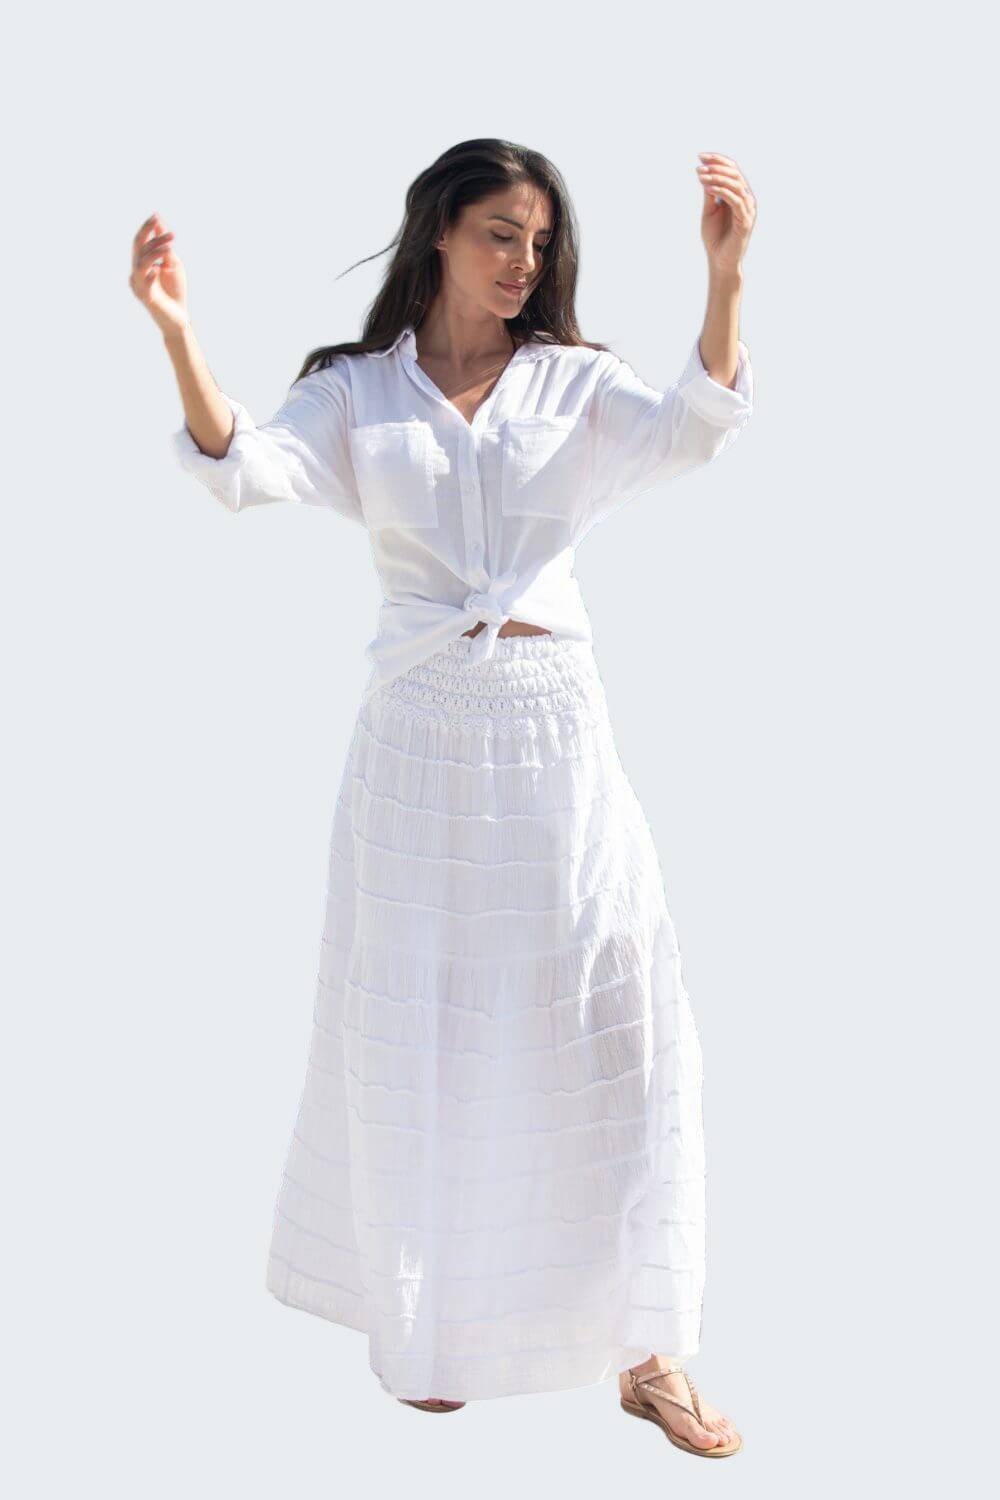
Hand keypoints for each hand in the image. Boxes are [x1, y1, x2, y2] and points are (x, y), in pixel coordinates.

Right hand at [129, 213, 189, 336]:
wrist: (178, 316)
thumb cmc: (175, 291)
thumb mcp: (173, 264)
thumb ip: (165, 247)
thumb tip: (159, 225)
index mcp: (141, 263)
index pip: (140, 242)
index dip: (146, 228)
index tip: (156, 215)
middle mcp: (137, 272)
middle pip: (138, 248)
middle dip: (149, 235)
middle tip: (163, 227)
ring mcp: (139, 285)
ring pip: (141, 263)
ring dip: (154, 252)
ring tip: (169, 247)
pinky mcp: (146, 298)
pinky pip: (145, 284)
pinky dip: (150, 276)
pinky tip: (157, 270)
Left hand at [695, 153, 755, 276]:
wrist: (720, 261)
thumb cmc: (715, 237)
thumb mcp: (710, 210)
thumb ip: (710, 193)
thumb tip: (706, 172)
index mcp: (739, 195)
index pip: (732, 171)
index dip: (718, 161)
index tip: (700, 156)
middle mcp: (746, 200)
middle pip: (735, 174)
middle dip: (717, 166)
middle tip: (700, 164)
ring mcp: (748, 210)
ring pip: (736, 185)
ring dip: (718, 177)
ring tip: (701, 175)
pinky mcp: (746, 221)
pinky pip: (735, 200)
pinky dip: (722, 191)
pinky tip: (708, 187)